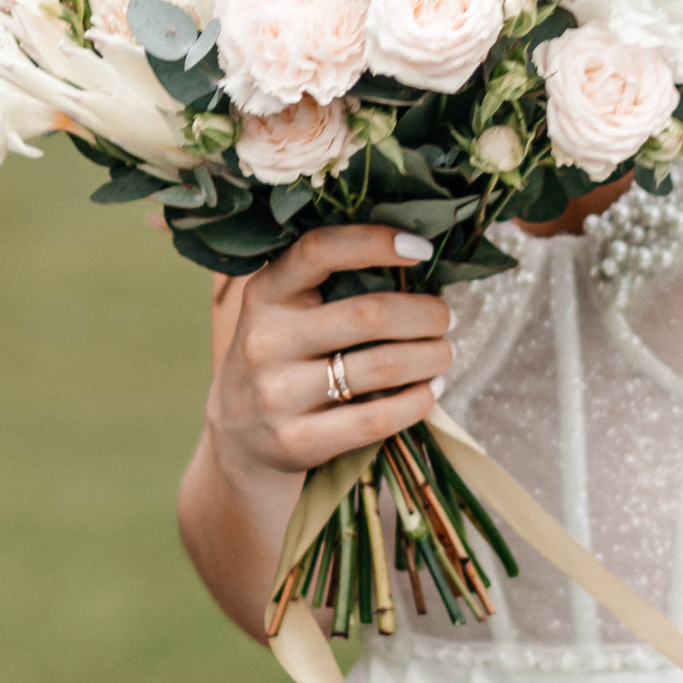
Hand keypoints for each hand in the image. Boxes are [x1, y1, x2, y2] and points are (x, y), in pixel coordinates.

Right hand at [179, 226, 452, 635]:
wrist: (239, 436)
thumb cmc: (283, 356)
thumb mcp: (284, 310)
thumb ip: (330, 283)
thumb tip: (417, 257)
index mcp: (266, 293)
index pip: (319, 251)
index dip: (374, 242)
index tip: (422, 249)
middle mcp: (266, 339)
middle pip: (367, 314)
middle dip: (424, 314)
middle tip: (443, 318)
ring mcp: (278, 393)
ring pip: (382, 366)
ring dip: (431, 357)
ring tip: (443, 354)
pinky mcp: (297, 440)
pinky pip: (377, 418)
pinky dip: (417, 401)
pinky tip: (429, 392)